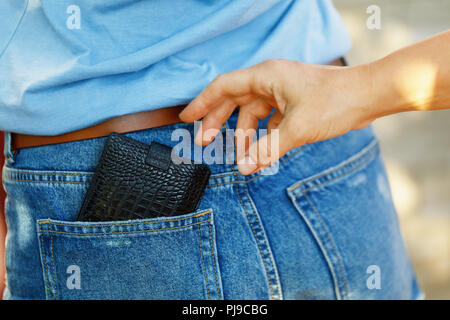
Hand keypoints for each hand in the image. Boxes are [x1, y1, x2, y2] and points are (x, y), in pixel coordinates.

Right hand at [179, 59, 374, 174]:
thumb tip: (245, 169)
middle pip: (234, 101)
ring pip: (252, 113)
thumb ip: (268, 150)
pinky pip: (269, 120)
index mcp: (266, 76)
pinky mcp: (293, 103)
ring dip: (245, 134)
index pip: (223, 87)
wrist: (369, 96)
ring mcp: (282, 92)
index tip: (186, 119)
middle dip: (218, 122)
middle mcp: (271, 80)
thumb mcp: (297, 129)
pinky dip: (263, 136)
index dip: (202, 103)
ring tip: (240, 156)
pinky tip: (263, 151)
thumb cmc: (336, 102)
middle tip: (205, 142)